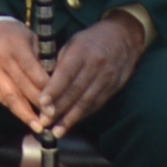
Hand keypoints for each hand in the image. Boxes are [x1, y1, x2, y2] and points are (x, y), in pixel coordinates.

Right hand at [0, 16, 53, 133]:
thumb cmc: (14, 35)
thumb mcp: (30, 37)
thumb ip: (42, 57)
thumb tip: (56, 81)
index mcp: (14, 45)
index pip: (31, 69)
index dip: (45, 86)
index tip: (58, 100)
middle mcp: (0, 60)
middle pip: (21, 86)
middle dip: (38, 103)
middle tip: (52, 117)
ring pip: (10, 96)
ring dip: (26, 114)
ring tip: (39, 126)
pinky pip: (2, 99)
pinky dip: (16, 110)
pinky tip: (27, 119)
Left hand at [40, 16, 147, 135]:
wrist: (124, 37)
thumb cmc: (92, 39)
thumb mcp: (73, 42)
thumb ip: (59, 61)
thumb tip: (44, 82)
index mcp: (82, 51)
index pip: (66, 73)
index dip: (54, 89)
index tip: (42, 102)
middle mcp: (95, 66)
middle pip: (75, 91)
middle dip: (59, 108)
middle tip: (44, 121)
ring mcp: (107, 78)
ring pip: (87, 101)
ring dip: (70, 118)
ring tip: (57, 130)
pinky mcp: (114, 88)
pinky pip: (96, 104)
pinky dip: (83, 115)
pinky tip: (72, 123)